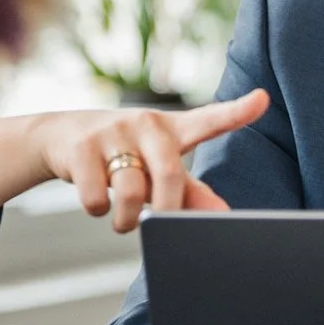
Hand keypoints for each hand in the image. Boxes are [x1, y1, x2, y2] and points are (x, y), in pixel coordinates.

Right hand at [34, 90, 270, 231]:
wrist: (61, 136)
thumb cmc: (124, 154)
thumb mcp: (157, 169)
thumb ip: (190, 194)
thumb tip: (221, 217)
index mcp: (172, 129)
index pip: (210, 120)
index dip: (238, 112)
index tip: (263, 99)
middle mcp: (146, 123)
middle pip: (170, 177)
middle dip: (165, 211)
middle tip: (158, 225)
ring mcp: (112, 131)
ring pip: (129, 192)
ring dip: (126, 220)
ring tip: (122, 220)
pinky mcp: (81, 146)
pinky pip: (96, 197)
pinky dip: (98, 210)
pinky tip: (95, 201)